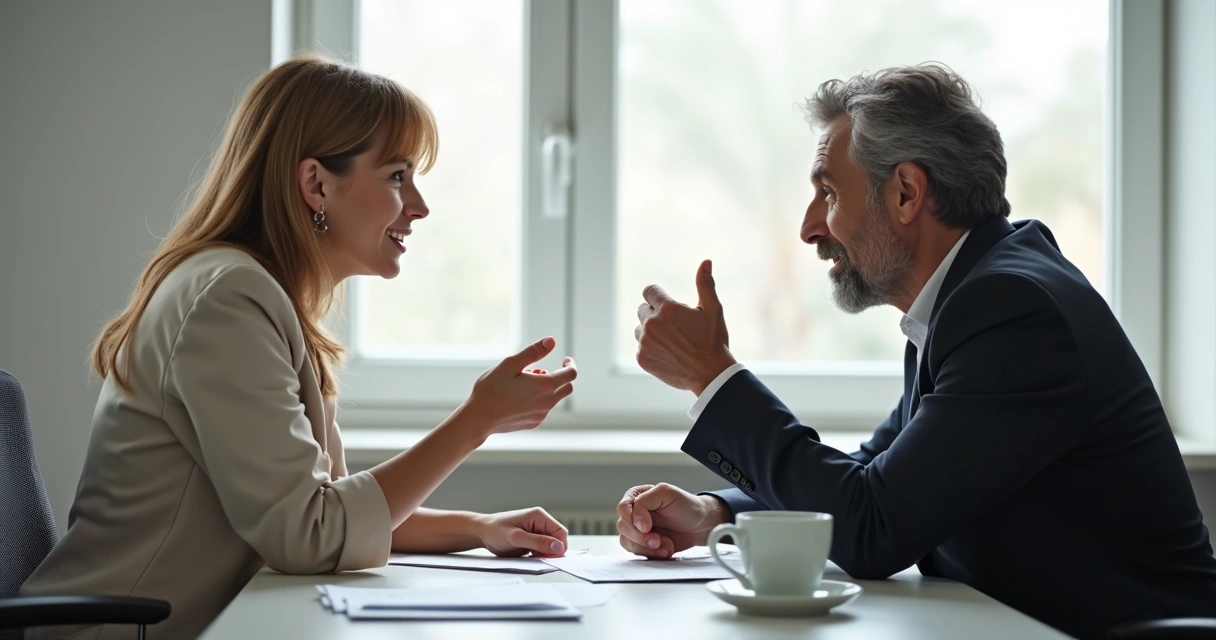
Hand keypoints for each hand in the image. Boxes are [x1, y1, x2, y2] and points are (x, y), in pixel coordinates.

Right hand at [461, 337, 575, 436]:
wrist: (479, 419)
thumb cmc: (491, 389)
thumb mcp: (510, 364)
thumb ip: (533, 352)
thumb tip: (551, 341)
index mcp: (544, 385)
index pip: (570, 374)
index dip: (570, 365)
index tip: (565, 359)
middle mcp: (547, 402)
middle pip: (567, 388)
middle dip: (562, 377)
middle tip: (544, 370)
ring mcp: (541, 415)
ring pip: (554, 399)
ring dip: (547, 388)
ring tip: (525, 381)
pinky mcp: (533, 423)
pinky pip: (543, 409)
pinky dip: (539, 400)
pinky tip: (520, 396)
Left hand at [476, 507, 569, 556]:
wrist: (481, 533)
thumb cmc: (495, 531)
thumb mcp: (516, 538)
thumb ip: (538, 542)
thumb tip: (558, 546)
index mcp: (539, 516)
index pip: (560, 532)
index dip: (560, 546)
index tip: (552, 558)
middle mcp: (539, 522)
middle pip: (556, 539)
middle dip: (550, 550)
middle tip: (536, 557)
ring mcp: (536, 531)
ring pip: (549, 546)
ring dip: (543, 553)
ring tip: (528, 555)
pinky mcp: (531, 539)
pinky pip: (541, 549)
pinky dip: (537, 555)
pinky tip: (526, 555)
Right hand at [616, 483, 730, 558]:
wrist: (700, 526)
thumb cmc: (686, 506)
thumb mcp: (666, 493)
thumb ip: (645, 502)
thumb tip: (636, 522)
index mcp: (637, 496)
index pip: (623, 508)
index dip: (634, 519)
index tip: (647, 526)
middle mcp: (634, 513)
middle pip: (623, 527)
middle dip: (641, 537)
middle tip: (658, 540)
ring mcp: (638, 530)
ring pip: (627, 542)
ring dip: (647, 547)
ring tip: (666, 545)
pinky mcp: (644, 545)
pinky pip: (637, 552)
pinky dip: (652, 554)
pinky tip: (666, 550)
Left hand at [635, 260, 735, 394]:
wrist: (711, 374)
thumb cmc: (713, 340)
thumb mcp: (713, 310)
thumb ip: (705, 284)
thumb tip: (706, 261)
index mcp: (667, 308)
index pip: (649, 291)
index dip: (659, 296)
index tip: (668, 306)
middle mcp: (652, 323)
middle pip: (643, 309)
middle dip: (655, 313)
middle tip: (675, 327)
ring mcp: (645, 342)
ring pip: (640, 328)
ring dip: (651, 331)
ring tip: (672, 341)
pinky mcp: (642, 358)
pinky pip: (640, 346)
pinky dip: (651, 348)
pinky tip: (668, 353)